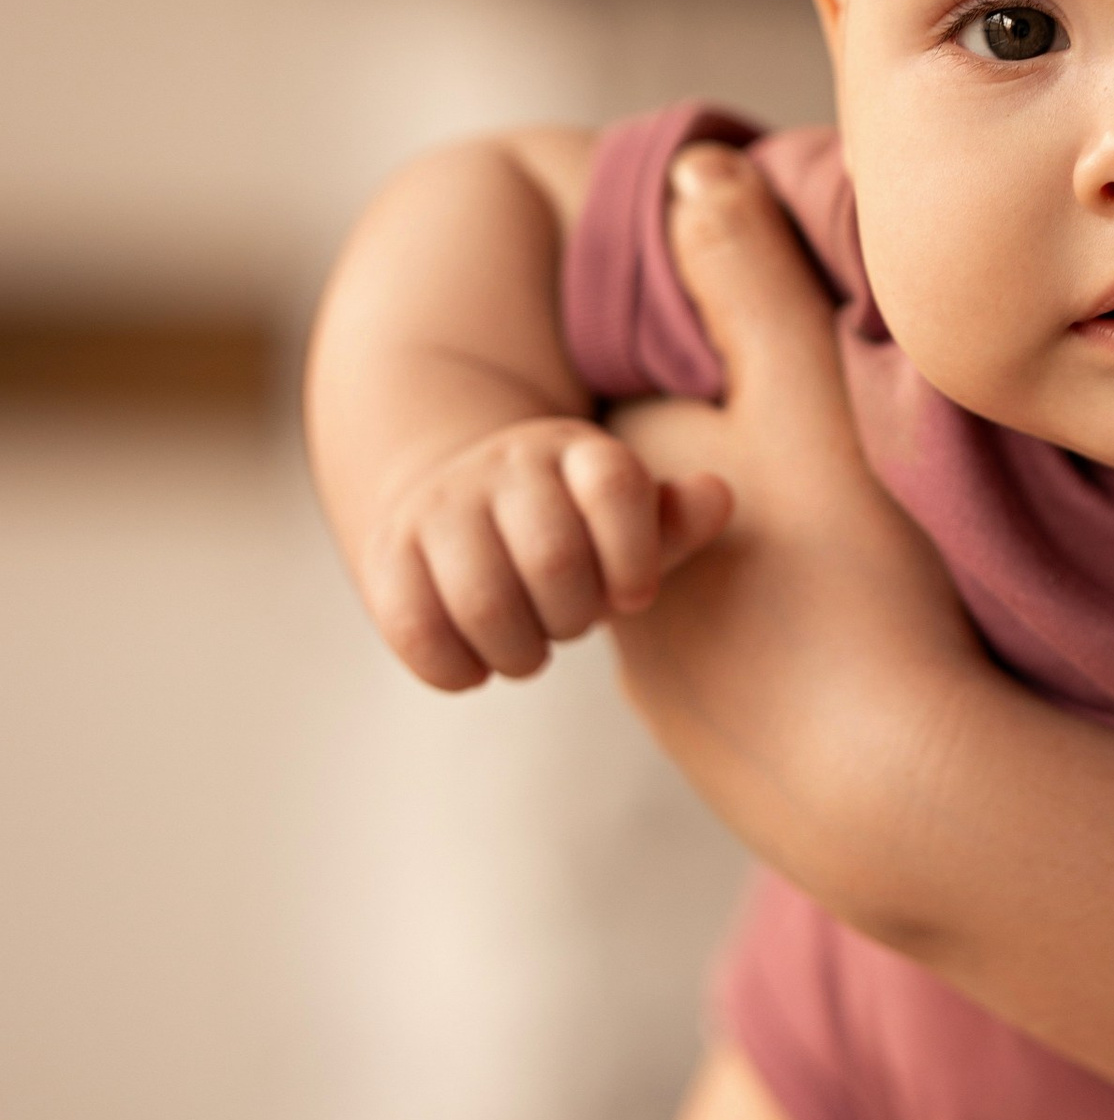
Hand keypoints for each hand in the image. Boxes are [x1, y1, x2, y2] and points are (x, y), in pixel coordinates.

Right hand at [363, 414, 731, 691]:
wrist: (450, 498)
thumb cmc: (569, 528)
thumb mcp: (628, 519)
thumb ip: (677, 518)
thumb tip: (718, 496)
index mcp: (577, 449)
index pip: (616, 485)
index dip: (635, 556)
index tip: (633, 595)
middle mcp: (506, 465)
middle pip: (555, 561)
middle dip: (574, 617)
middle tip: (568, 622)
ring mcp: (440, 506)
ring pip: (485, 603)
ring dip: (519, 652)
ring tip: (526, 647)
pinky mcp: (387, 554)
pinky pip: (419, 632)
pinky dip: (458, 670)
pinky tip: (475, 663)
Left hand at [608, 146, 988, 826]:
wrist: (887, 789)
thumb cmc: (852, 580)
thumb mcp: (808, 396)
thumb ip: (750, 279)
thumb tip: (691, 166)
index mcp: (625, 481)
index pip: (651, 396)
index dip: (729, 374)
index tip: (803, 373)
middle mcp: (613, 577)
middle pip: (675, 492)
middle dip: (743, 474)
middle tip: (848, 464)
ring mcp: (657, 672)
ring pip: (705, 583)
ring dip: (765, 566)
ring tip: (862, 555)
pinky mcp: (709, 744)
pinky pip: (742, 664)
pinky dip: (788, 643)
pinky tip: (858, 638)